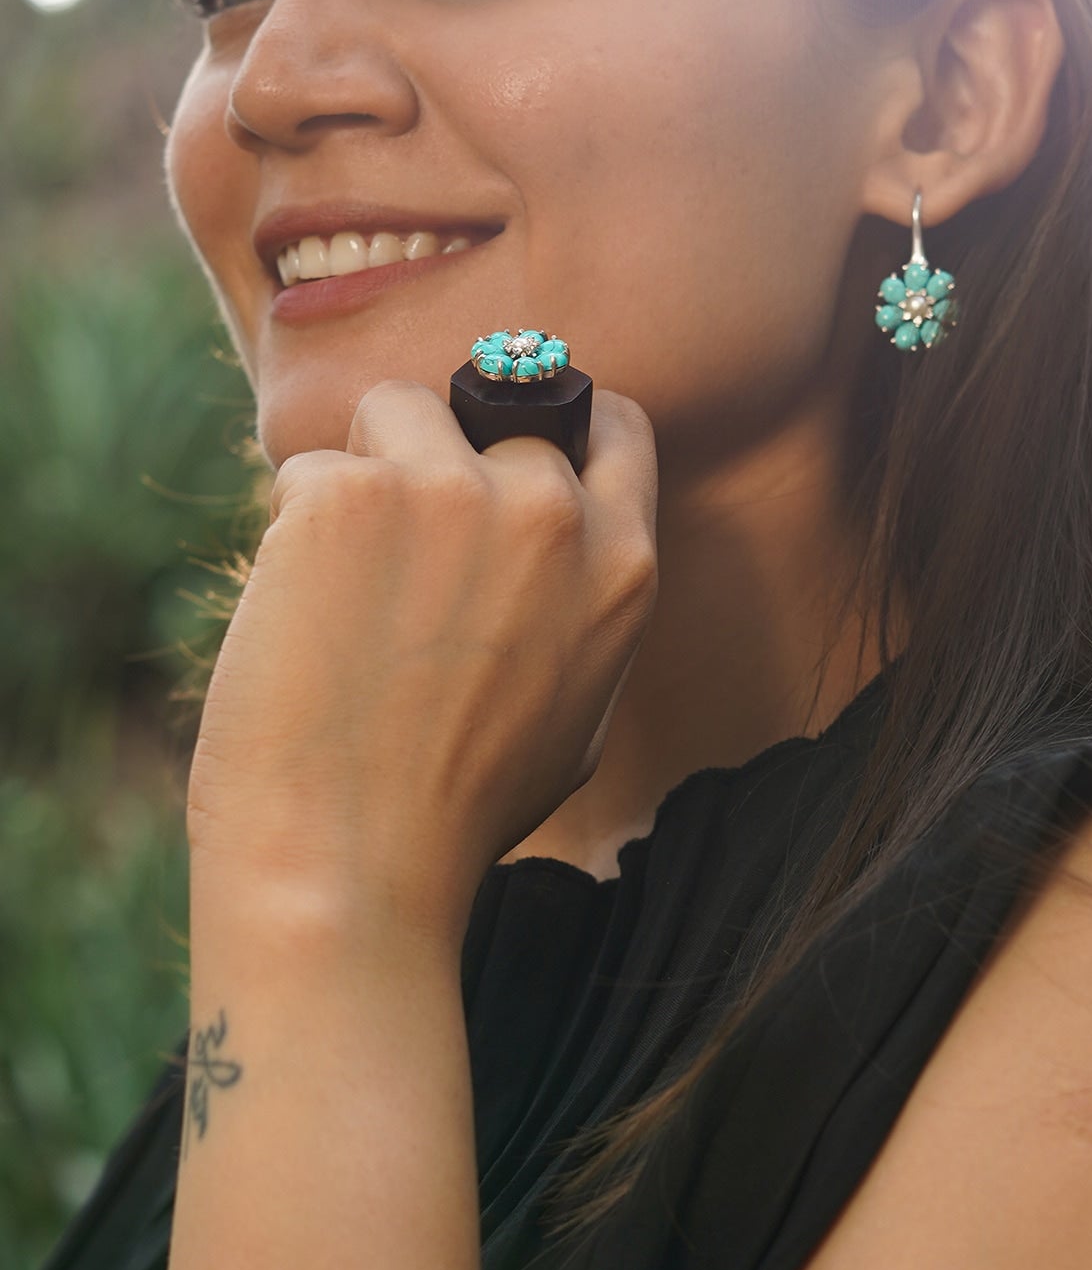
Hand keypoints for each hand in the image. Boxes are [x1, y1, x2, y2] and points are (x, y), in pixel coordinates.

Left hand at [185, 381, 657, 948]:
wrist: (350, 869)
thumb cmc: (457, 810)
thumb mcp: (579, 709)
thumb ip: (579, 601)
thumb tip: (556, 530)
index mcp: (621, 563)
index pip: (610, 420)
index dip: (552, 419)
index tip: (501, 444)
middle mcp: (549, 511)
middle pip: (491, 400)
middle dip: (440, 450)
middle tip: (397, 546)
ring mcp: (448, 492)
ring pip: (392, 409)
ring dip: (362, 471)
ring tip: (344, 584)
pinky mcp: (346, 496)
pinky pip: (307, 470)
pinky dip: (291, 530)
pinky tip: (300, 618)